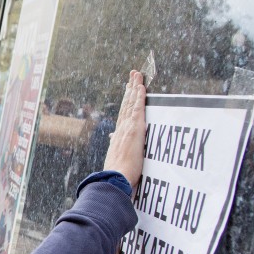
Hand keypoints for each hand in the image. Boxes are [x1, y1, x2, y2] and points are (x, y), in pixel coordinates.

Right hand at [103, 70, 146, 191]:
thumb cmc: (118, 174)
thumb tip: (112, 137)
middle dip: (130, 89)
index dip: (126, 101)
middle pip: (126, 105)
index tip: (129, 90)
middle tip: (133, 75)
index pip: (123, 114)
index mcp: (118, 136)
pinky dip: (138, 96)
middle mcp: (121, 129)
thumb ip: (116, 145)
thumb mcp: (117, 157)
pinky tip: (140, 86)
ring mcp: (127, 128)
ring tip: (137, 75)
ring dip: (134, 88)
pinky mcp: (135, 129)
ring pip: (131, 103)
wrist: (114, 179)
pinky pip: (137, 108)